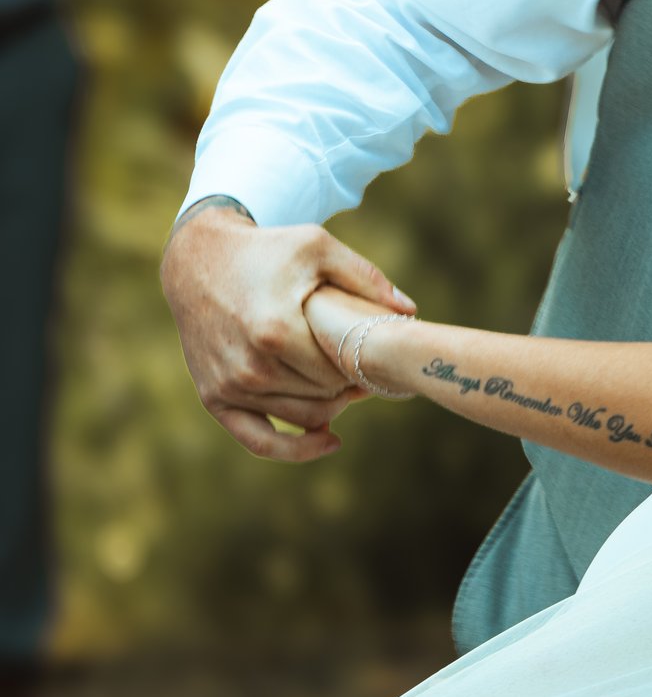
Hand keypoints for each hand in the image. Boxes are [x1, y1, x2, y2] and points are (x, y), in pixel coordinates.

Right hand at [160, 200, 415, 460]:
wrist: (198, 261)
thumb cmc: (266, 251)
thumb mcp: (317, 247)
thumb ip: (366, 279)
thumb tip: (409, 313)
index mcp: (276, 331)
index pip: (341, 371)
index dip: (363, 366)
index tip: (375, 354)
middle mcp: (250, 367)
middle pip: (326, 397)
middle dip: (351, 385)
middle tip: (367, 370)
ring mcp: (229, 386)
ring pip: (302, 418)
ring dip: (332, 408)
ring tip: (351, 388)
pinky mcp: (214, 397)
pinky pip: (259, 441)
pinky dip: (295, 449)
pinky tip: (330, 440)